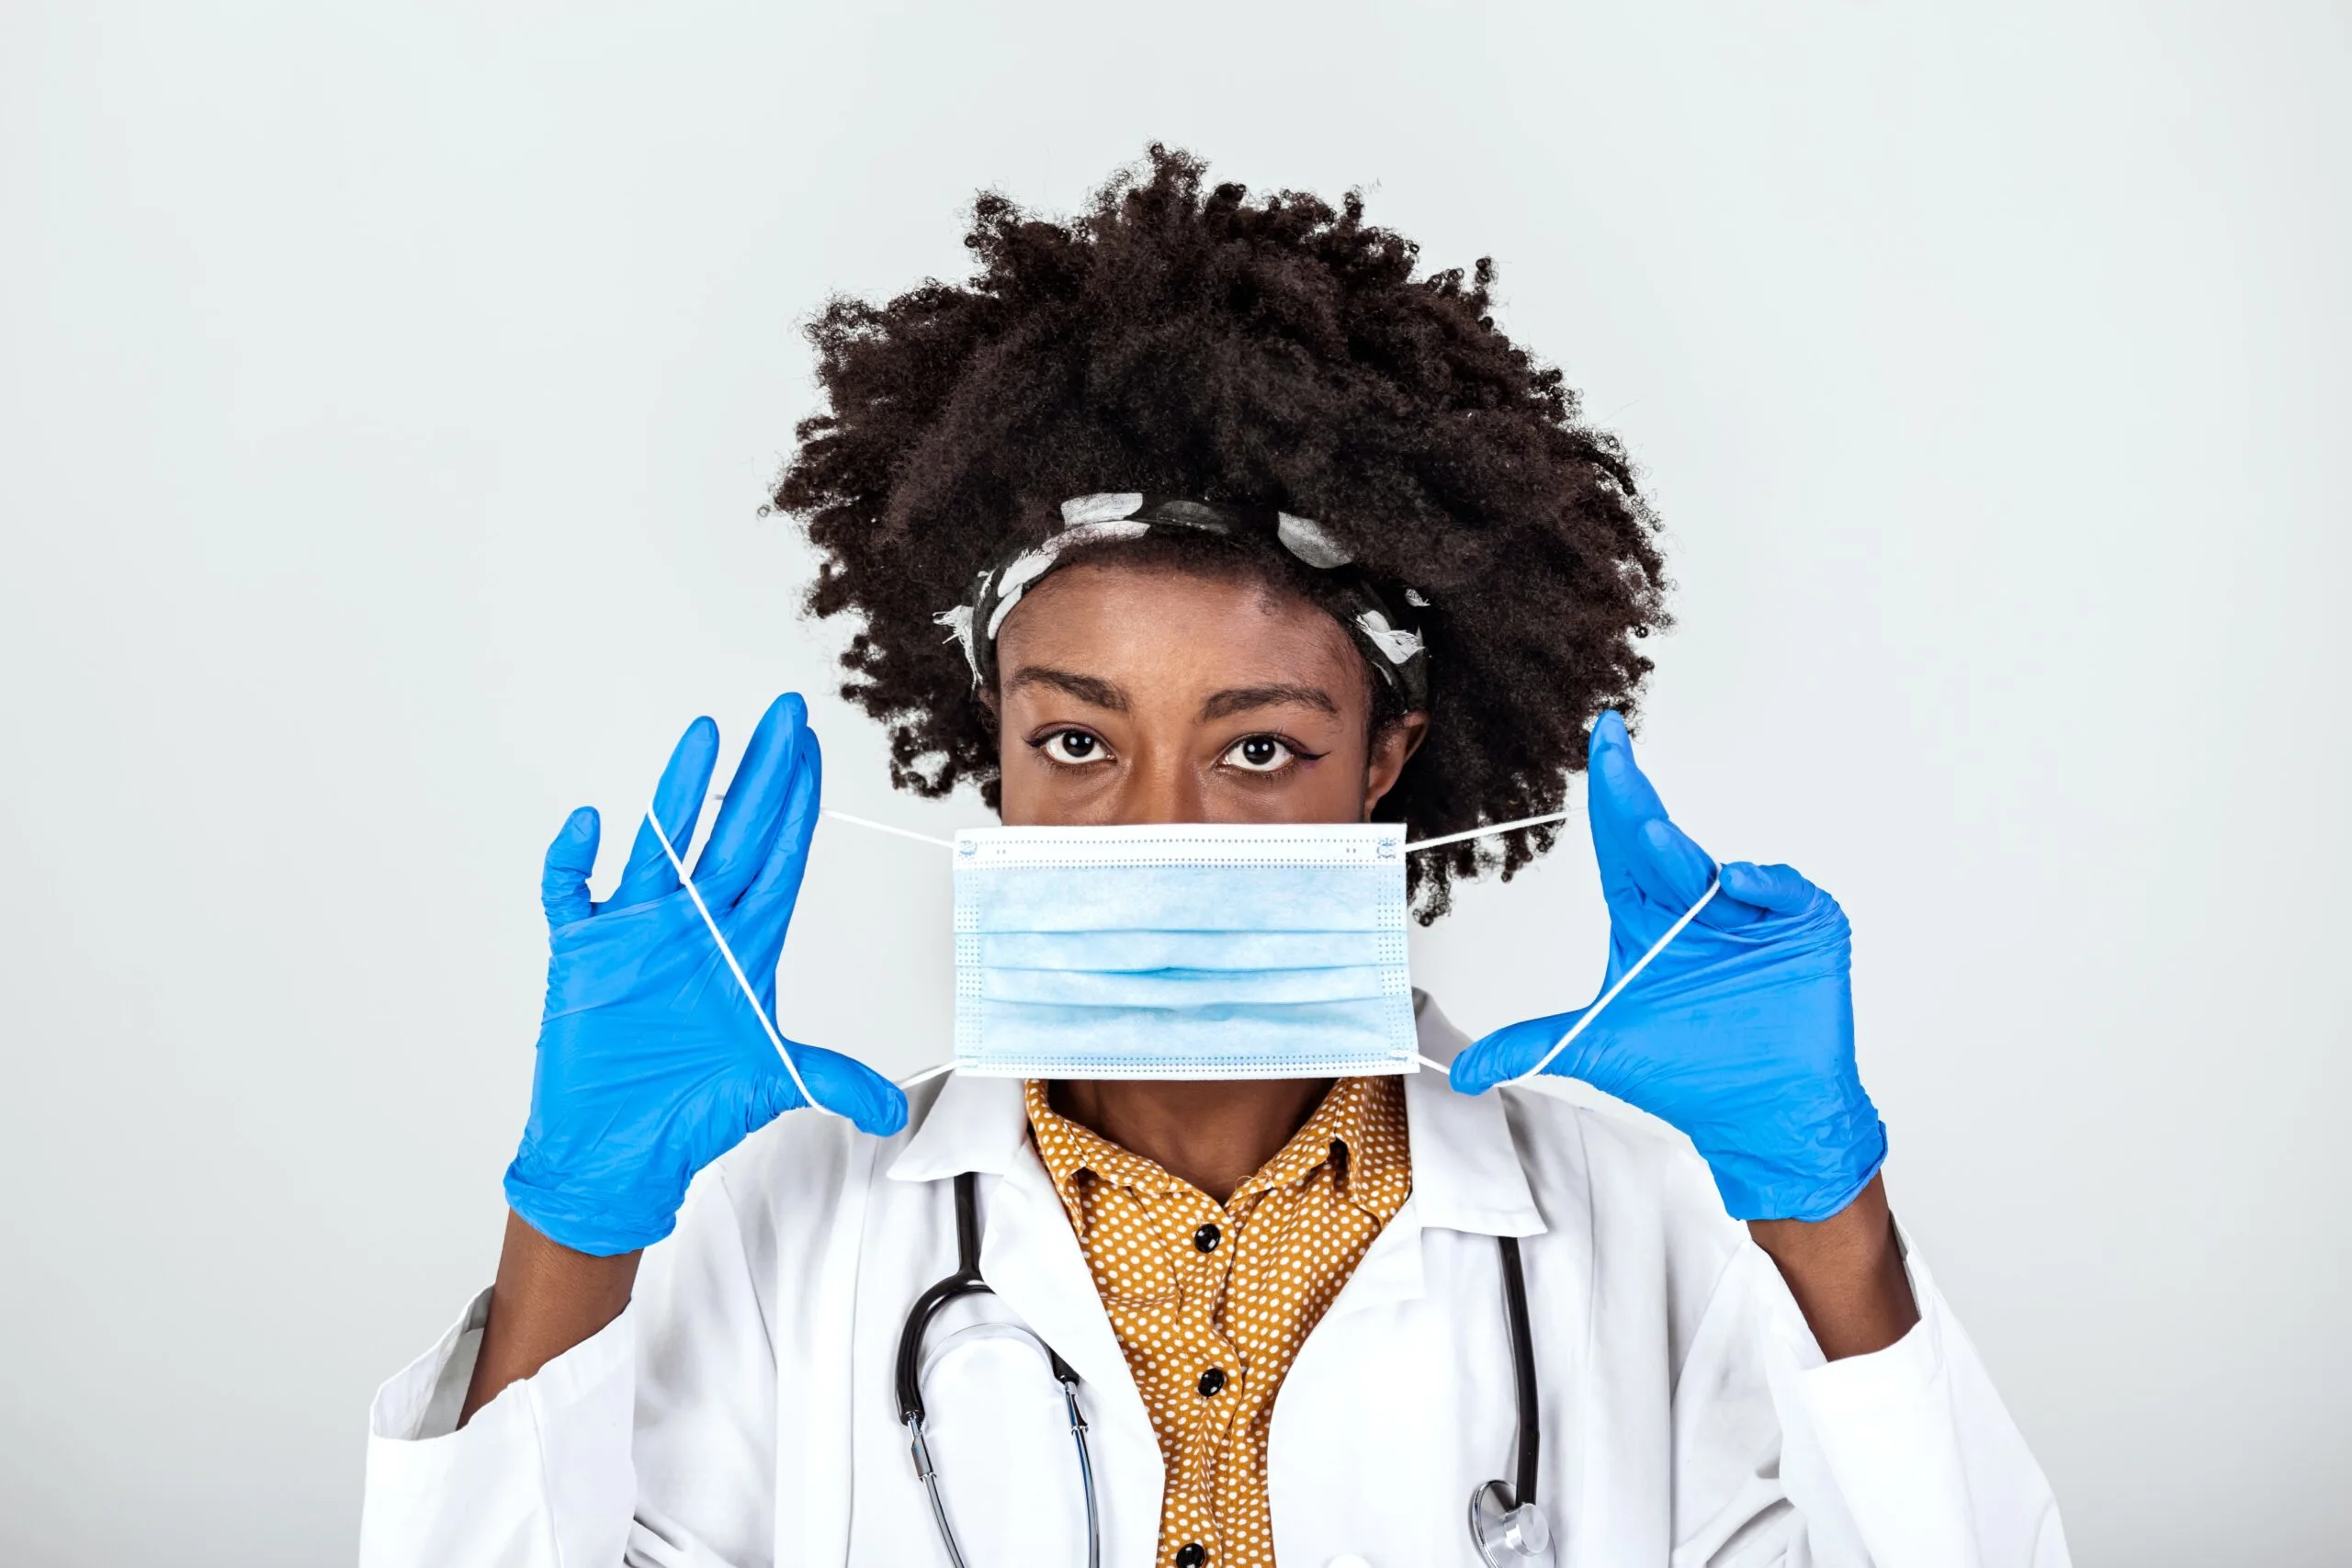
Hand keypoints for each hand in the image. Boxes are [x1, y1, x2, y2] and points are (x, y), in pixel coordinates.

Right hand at [502, 693, 906, 1256]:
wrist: (618, 1151)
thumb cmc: (686, 1110)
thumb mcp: (773, 1084)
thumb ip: (833, 1079)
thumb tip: (890, 1108)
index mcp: (742, 945)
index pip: (778, 858)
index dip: (797, 805)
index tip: (812, 750)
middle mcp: (693, 925)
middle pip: (734, 832)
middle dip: (761, 773)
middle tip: (784, 713)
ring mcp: (636, 932)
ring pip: (662, 844)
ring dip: (681, 792)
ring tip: (706, 734)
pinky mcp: (583, 955)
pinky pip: (572, 895)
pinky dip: (573, 862)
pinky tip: (590, 826)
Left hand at [1450, 712, 1884, 1221]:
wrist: (1766, 1116)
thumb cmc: (1691, 1074)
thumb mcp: (1598, 1050)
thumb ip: (1532, 1045)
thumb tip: (1463, 1072)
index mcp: (1648, 916)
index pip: (1618, 845)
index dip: (1609, 795)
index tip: (1600, 740)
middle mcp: (1696, 905)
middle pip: (1658, 843)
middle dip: (1630, 797)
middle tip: (1609, 749)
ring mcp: (1751, 914)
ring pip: (1713, 870)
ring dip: (1680, 853)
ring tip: (1648, 834)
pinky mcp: (1803, 928)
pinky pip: (1784, 894)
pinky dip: (1767, 885)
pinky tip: (1740, 882)